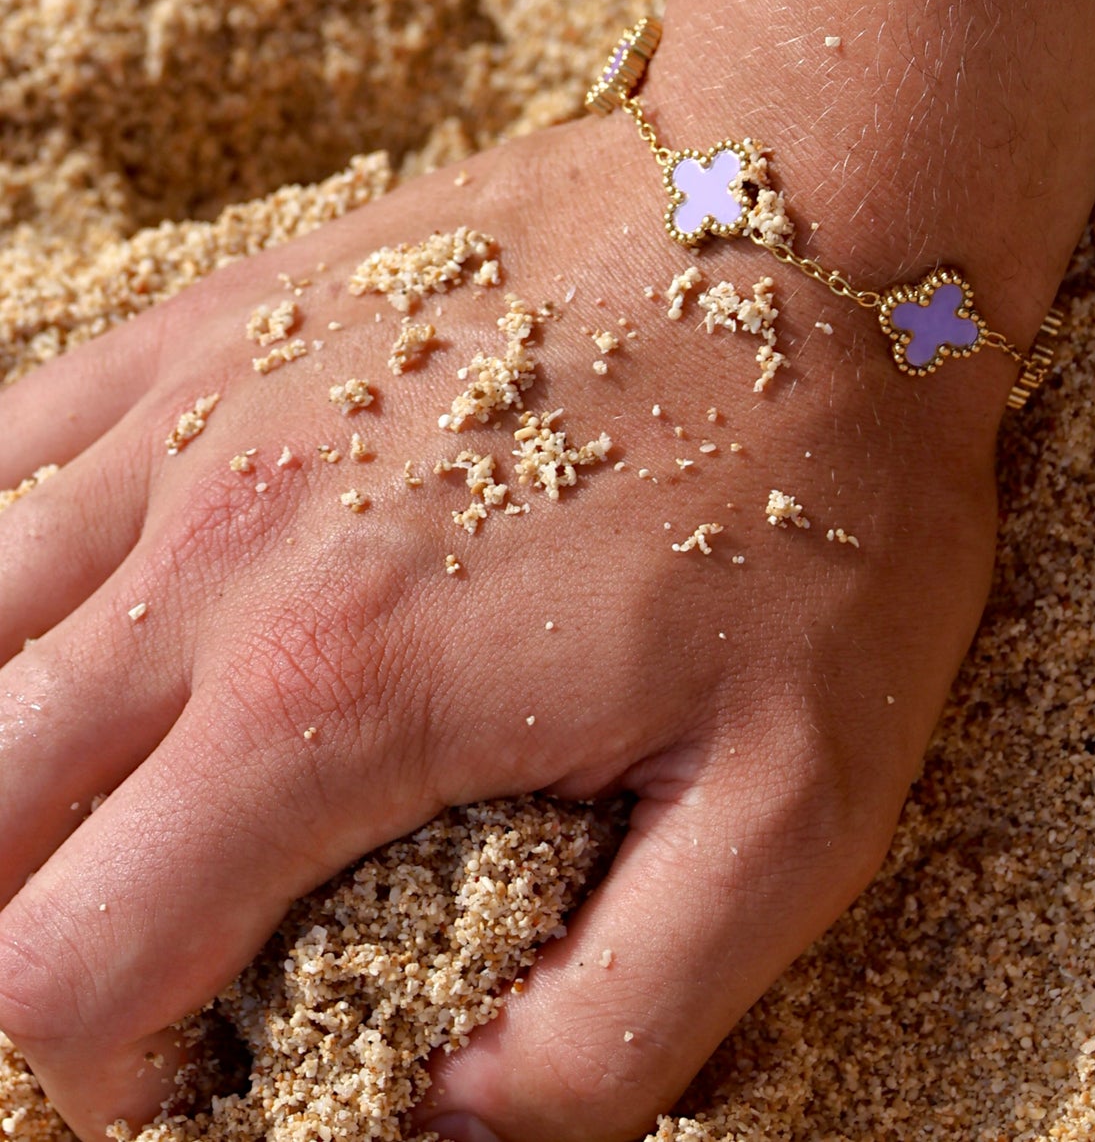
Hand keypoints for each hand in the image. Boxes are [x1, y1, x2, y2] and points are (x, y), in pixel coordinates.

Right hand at [0, 110, 1008, 1140]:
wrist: (809, 229)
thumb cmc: (826, 504)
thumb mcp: (801, 801)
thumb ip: (621, 1014)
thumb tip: (448, 1124)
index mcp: (338, 696)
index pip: (71, 966)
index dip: (115, 1072)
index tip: (215, 1055)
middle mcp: (214, 556)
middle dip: (42, 921)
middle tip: (172, 934)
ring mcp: (199, 416)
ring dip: (20, 752)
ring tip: (136, 781)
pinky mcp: (223, 323)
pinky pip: (9, 449)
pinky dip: (11, 564)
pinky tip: (96, 600)